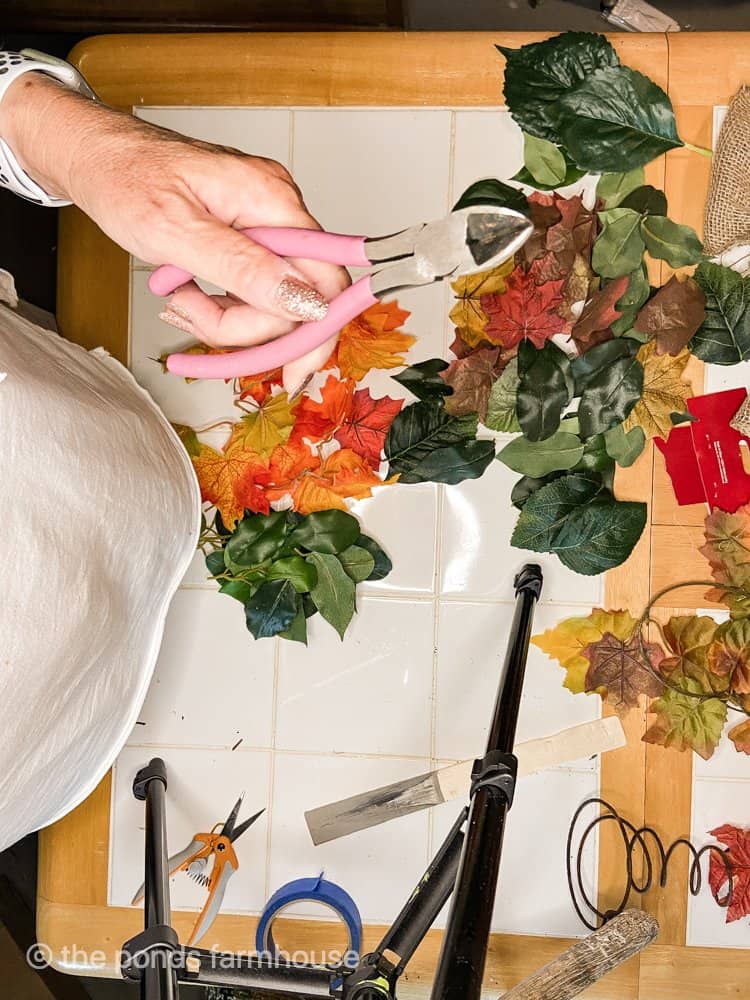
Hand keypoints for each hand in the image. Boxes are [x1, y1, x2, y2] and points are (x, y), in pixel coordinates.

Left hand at [0, 73, 348, 388]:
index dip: (315, 333)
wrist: (97, 157)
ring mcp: (267, 224)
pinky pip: (255, 289)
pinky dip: (224, 304)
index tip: (290, 375)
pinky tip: (190, 294)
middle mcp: (280, 211)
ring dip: (227, 316)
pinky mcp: (251, 237)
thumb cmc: (126, 179)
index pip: (327, 281)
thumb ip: (244, 268)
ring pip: (272, 301)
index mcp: (272, 201)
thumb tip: (306, 303)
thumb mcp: (176, 233)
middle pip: (297, 299)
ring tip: (179, 299)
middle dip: (247, 324)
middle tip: (192, 316)